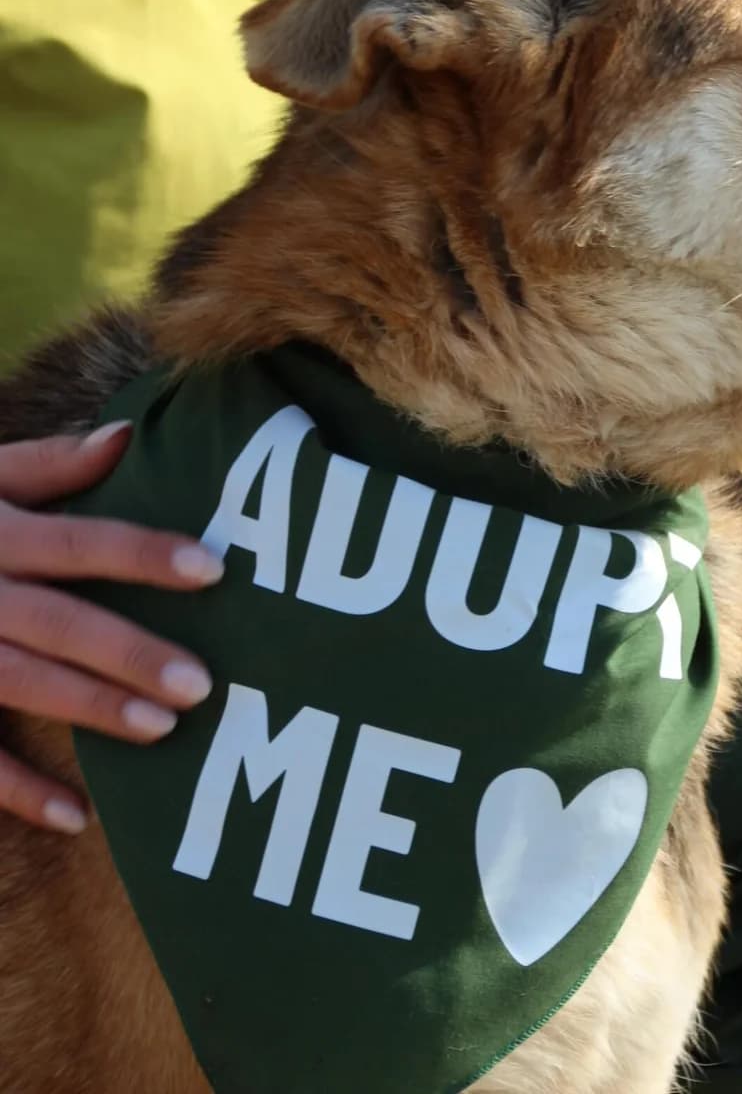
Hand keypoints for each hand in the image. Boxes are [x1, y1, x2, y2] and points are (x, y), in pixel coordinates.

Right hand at [0, 423, 223, 834]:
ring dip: (90, 709)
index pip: (78, 540)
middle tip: (202, 682)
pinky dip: (19, 790)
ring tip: (163, 731)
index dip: (142, 554)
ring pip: (20, 683)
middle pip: (58, 621)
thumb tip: (131, 435)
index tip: (212, 570)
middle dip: (129, 652)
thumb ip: (47, 464)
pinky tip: (77, 816)